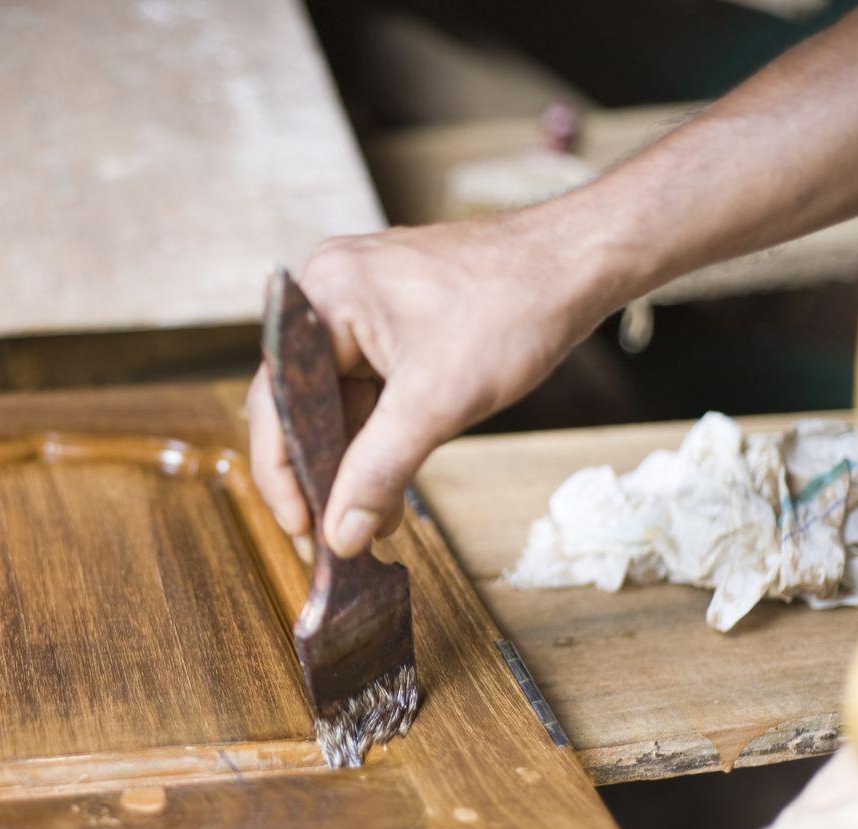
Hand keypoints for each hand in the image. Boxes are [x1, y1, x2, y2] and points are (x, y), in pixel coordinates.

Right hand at [248, 209, 622, 557]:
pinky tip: (392, 482)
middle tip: (334, 535)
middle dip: (325, 471)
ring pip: (339, 400)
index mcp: (324, 298)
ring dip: (357, 460)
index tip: (301, 530)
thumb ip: (379, 471)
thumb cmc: (513, 309)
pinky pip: (369, 385)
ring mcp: (362, 304)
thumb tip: (341, 534)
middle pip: (304, 403)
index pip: (278, 403)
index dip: (283, 474)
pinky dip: (382, 434)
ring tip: (373, 520)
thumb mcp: (437, 403)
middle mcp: (330, 294)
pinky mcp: (392, 318)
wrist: (579, 263)